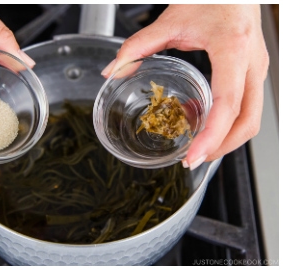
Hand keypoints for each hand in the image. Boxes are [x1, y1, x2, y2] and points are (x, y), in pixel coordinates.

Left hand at [101, 5, 268, 169]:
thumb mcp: (169, 20)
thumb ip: (137, 46)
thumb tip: (113, 70)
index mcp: (233, 49)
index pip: (227, 103)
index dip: (212, 135)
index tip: (194, 155)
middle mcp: (252, 62)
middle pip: (248, 120)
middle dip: (222, 146)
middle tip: (192, 159)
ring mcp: (257, 67)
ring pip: (252, 117)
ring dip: (226, 136)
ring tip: (195, 143)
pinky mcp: (254, 70)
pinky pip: (248, 105)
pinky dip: (227, 120)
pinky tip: (199, 117)